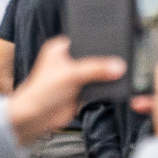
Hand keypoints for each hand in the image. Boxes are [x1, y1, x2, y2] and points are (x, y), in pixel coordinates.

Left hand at [7, 38, 126, 146]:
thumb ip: (96, 69)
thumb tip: (117, 66)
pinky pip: (98, 85)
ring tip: (120, 71)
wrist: (37, 117)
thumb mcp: (71, 74)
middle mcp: (68, 60)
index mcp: (60, 48)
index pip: (84, 39)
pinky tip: (113, 84)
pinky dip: (104, 86)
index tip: (114, 42)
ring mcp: (75, 76)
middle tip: (120, 58)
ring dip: (105, 74)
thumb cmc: (42, 92)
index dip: (98, 41)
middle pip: (92, 56)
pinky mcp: (81, 90)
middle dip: (104, 60)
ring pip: (96, 71)